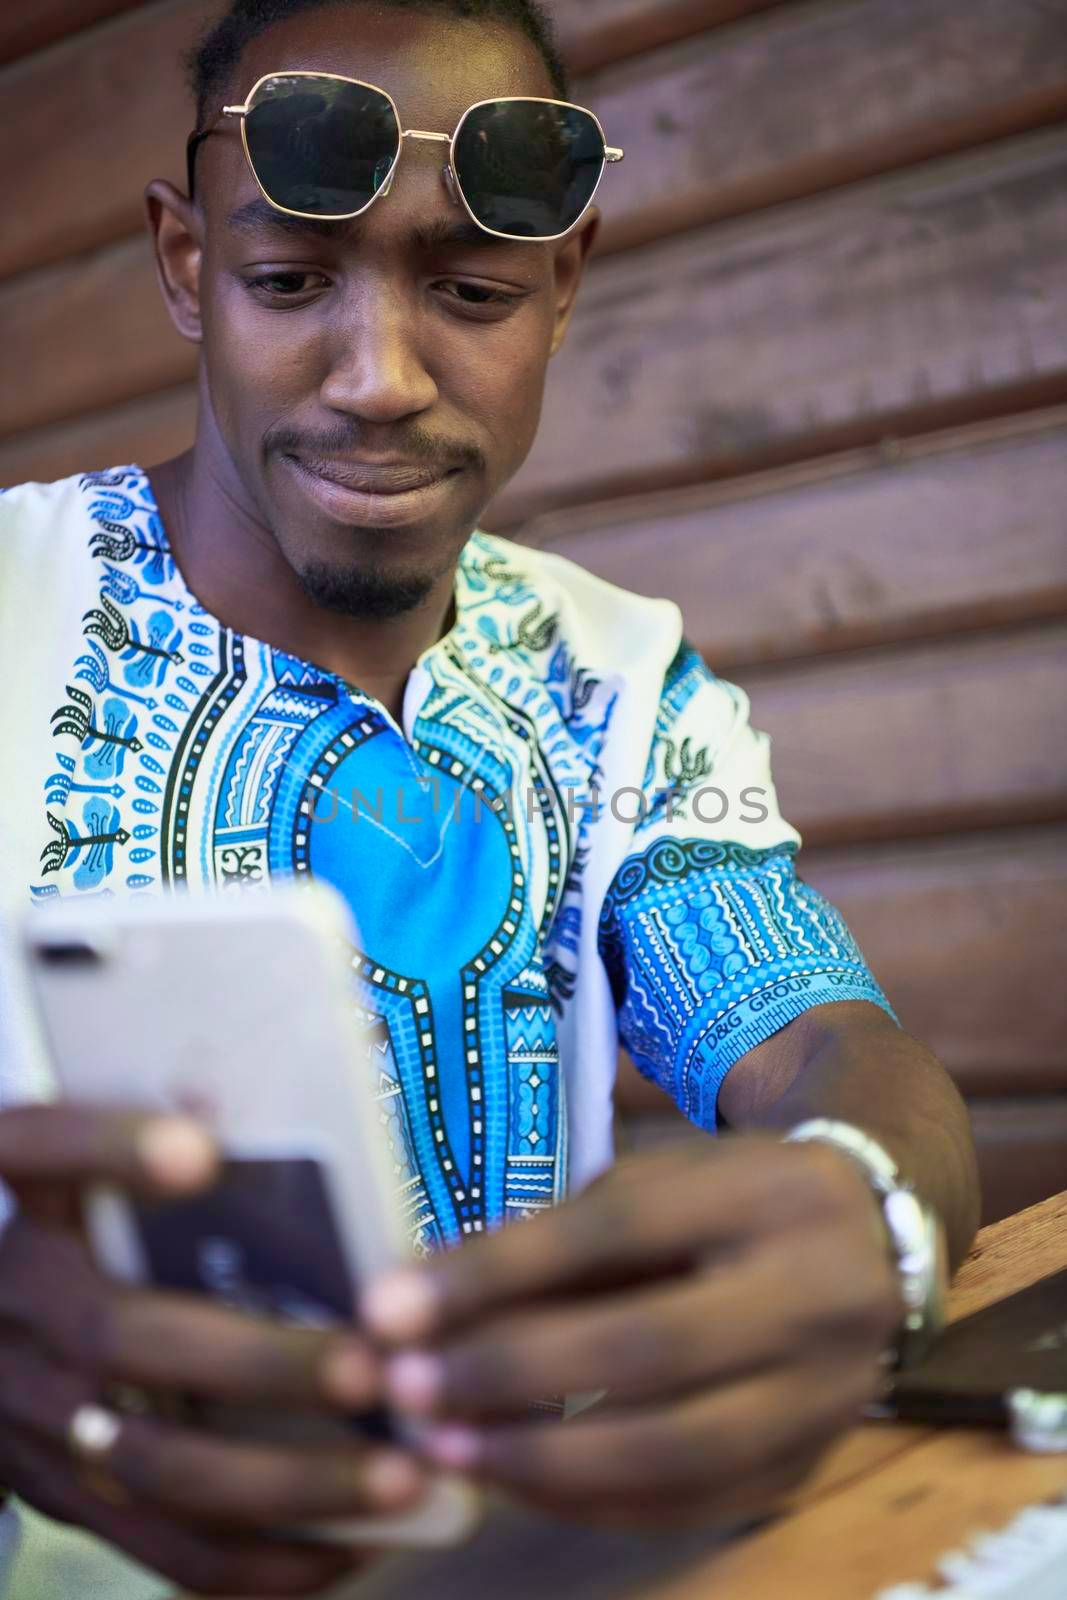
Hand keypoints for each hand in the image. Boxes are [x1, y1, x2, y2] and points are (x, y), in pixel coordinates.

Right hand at [0, 1104, 426, 1596]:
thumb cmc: (58, 1215)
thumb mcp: (70, 1158)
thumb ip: (141, 1131)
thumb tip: (257, 1091)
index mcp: (17, 1196)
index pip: (41, 1151)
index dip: (111, 1148)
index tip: (201, 1150)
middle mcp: (15, 1304)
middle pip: (124, 1336)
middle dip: (257, 1360)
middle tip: (371, 1369)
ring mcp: (31, 1412)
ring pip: (155, 1462)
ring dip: (288, 1480)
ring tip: (403, 1474)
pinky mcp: (61, 1492)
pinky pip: (164, 1548)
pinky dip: (265, 1562)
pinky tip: (357, 1544)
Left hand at [362, 1136, 902, 1529]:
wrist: (871, 1239)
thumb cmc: (734, 1197)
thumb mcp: (659, 1183)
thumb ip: (556, 1238)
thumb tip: (422, 1298)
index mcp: (769, 1195)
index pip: (618, 1234)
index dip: (498, 1273)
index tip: (388, 1306)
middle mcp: (815, 1294)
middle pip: (649, 1348)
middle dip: (511, 1377)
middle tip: (404, 1391)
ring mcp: (825, 1394)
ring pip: (676, 1450)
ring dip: (541, 1460)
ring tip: (443, 1451)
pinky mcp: (810, 1464)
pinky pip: (690, 1506)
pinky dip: (590, 1502)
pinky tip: (513, 1483)